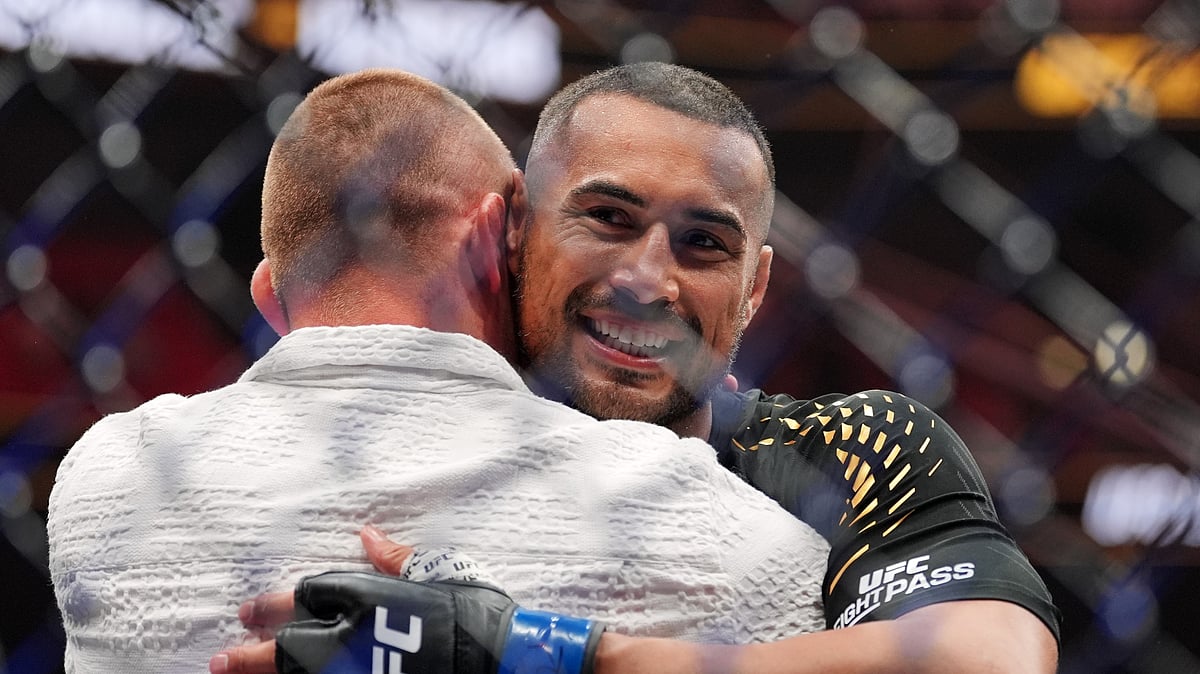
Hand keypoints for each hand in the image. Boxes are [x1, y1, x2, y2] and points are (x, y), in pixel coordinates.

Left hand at [212, 527, 603, 673]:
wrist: (502, 658)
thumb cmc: (473, 611)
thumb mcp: (436, 573)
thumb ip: (395, 559)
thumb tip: (366, 536)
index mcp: (366, 595)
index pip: (307, 594)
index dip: (276, 603)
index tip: (255, 611)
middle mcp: (350, 635)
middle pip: (285, 643)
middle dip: (250, 650)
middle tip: (223, 655)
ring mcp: (355, 670)